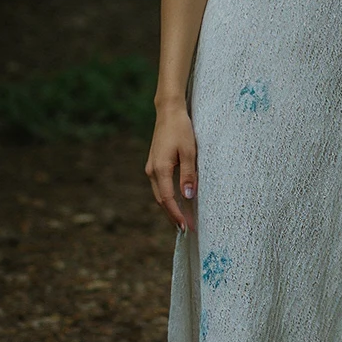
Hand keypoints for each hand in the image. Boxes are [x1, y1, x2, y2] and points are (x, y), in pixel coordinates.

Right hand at [146, 103, 197, 233]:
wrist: (169, 112)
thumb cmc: (181, 129)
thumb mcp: (190, 151)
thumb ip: (188, 174)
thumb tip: (188, 196)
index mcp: (160, 169)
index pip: (168, 199)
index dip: (177, 215)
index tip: (186, 227)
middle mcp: (152, 171)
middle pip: (161, 201)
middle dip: (173, 216)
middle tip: (187, 229)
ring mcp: (151, 168)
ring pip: (160, 194)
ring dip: (170, 208)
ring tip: (183, 220)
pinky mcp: (154, 164)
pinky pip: (160, 186)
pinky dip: (168, 197)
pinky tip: (178, 202)